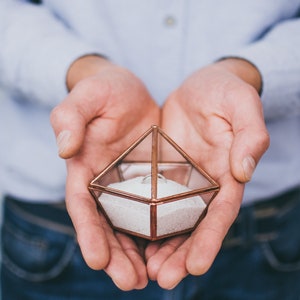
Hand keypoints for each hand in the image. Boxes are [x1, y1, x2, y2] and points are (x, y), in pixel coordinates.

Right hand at [50, 55, 159, 289]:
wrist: (127, 90)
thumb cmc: (104, 91)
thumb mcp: (87, 97)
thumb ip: (70, 118)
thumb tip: (64, 148)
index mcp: (86, 168)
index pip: (83, 206)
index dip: (89, 233)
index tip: (97, 260)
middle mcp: (106, 183)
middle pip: (108, 225)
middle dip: (116, 255)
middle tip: (131, 283)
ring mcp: (129, 184)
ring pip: (132, 225)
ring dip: (139, 253)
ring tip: (152, 279)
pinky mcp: (152, 180)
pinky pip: (157, 210)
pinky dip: (160, 233)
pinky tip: (170, 250)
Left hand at [145, 58, 269, 288]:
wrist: (201, 85)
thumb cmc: (224, 91)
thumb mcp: (240, 103)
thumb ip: (249, 133)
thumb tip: (245, 169)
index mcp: (225, 173)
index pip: (220, 213)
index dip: (210, 239)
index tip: (195, 266)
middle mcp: (203, 183)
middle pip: (194, 225)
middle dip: (181, 254)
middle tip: (164, 279)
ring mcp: (181, 179)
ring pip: (171, 219)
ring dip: (160, 247)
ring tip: (144, 271)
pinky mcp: (161, 171)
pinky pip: (150, 199)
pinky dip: (143, 220)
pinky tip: (130, 238)